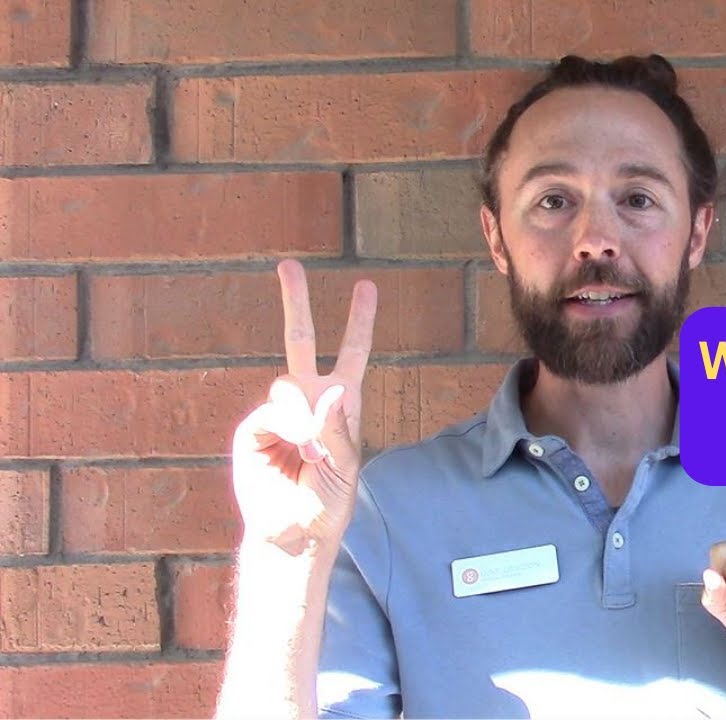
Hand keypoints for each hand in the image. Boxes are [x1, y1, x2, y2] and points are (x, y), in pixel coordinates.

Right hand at [230, 259, 377, 555]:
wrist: (293, 532)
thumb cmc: (327, 501)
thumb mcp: (346, 467)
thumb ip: (338, 429)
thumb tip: (331, 389)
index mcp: (341, 404)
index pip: (351, 354)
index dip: (358, 322)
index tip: (365, 287)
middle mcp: (309, 399)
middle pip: (300, 340)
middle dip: (295, 301)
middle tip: (288, 264)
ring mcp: (279, 411)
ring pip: (288, 384)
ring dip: (302, 417)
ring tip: (311, 454)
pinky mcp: (254, 428)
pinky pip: (270, 412)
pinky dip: (286, 428)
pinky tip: (292, 453)